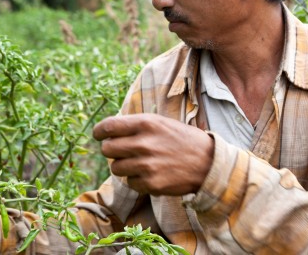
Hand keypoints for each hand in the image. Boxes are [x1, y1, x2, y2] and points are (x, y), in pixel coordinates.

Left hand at [93, 114, 214, 195]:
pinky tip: (150, 175)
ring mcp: (146, 165)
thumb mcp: (161, 123)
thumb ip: (137, 125)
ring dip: (124, 167)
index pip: (108, 126)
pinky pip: (130, 183)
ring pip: (116, 168)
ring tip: (140, 164)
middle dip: (112, 151)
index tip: (99, 135)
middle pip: (107, 149)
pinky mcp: (151, 183)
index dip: (99, 132)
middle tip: (122, 152)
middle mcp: (143, 143)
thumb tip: (109, 130)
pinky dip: (137, 181)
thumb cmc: (183, 140)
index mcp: (146, 123)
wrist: (209, 163)